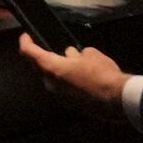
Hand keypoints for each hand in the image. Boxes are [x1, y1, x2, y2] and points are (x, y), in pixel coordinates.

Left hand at [14, 36, 128, 114]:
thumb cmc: (102, 74)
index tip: (27, 36)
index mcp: (51, 68)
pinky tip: (84, 77)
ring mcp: (59, 97)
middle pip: (41, 67)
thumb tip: (75, 55)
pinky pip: (65, 89)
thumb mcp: (91, 55)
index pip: (28, 52)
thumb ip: (78, 54)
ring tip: (75, 62)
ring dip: (61, 70)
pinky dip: (70, 81)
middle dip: (47, 57)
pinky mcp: (70, 106)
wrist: (117, 101)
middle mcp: (50, 84)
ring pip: (54, 79)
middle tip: (56, 49)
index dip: (25, 41)